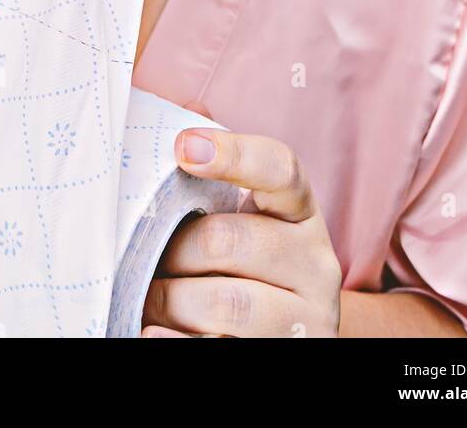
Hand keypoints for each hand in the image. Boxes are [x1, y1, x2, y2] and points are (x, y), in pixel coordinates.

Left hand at [142, 119, 340, 338]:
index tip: (182, 148)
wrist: (291, 332)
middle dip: (176, 250)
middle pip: (230, 241)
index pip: (280, 168)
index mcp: (300, 210)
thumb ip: (216, 169)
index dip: (233, 153)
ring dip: (171, 301)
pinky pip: (217, 346)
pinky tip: (151, 332)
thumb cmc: (250, 261)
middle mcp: (316, 263)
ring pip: (224, 302)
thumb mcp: (245, 214)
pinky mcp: (288, 354)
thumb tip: (180, 112)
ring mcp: (307, 318)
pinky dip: (174, 340)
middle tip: (151, 258)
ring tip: (150, 299)